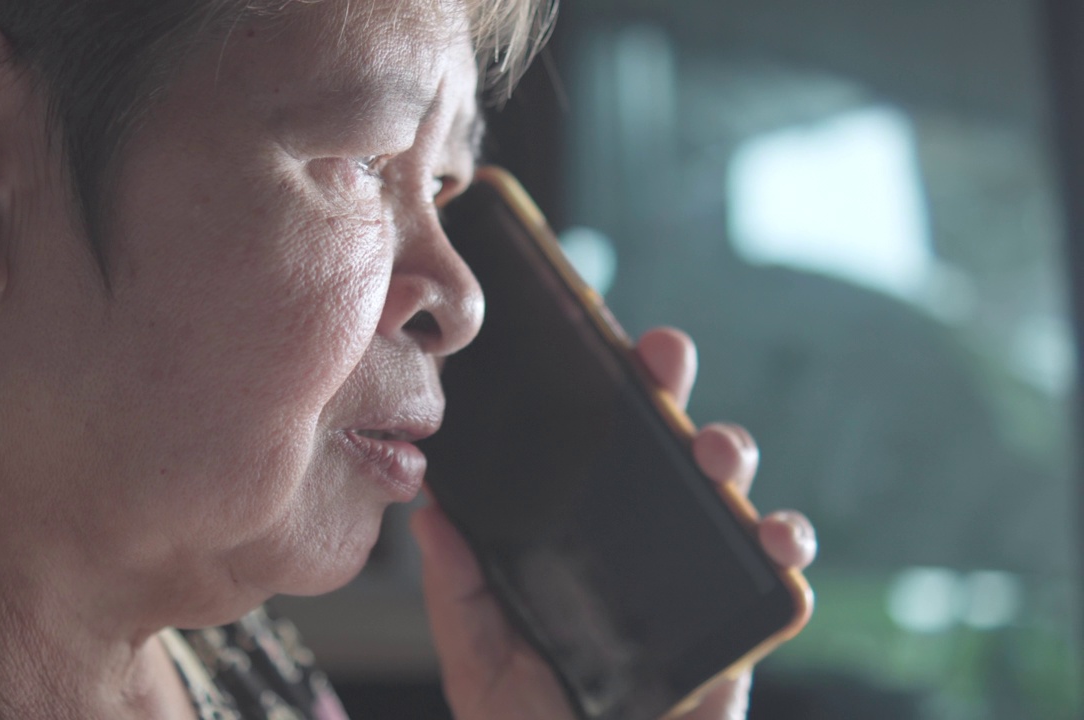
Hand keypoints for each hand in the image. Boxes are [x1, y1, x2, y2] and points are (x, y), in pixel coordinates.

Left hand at [411, 327, 817, 719]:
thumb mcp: (479, 656)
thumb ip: (460, 590)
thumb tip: (430, 512)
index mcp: (578, 540)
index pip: (589, 454)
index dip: (597, 397)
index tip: (592, 344)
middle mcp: (638, 547)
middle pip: (662, 451)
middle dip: (670, 393)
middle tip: (660, 359)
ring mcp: (693, 583)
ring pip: (726, 495)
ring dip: (729, 453)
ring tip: (712, 453)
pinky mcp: (737, 630)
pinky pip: (775, 581)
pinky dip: (786, 548)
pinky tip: (772, 535)